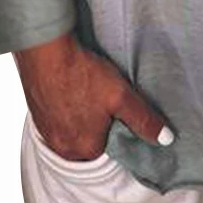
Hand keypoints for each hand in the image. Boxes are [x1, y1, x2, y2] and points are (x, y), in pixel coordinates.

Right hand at [13, 33, 175, 159]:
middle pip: (89, 142)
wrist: (45, 52)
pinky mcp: (36, 116)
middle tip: (102, 100)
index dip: (116, 129)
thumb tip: (166, 139)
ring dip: (79, 118)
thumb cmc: (82, 74)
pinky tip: (70, 89)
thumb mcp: (121, 96)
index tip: (117, 111)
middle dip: (97, 125)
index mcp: (86, 149)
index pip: (110, 149)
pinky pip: (55, 121)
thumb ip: (143, 120)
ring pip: (71, 131)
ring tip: (87, 93)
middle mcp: (63, 147)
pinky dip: (64, 109)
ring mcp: (46, 132)